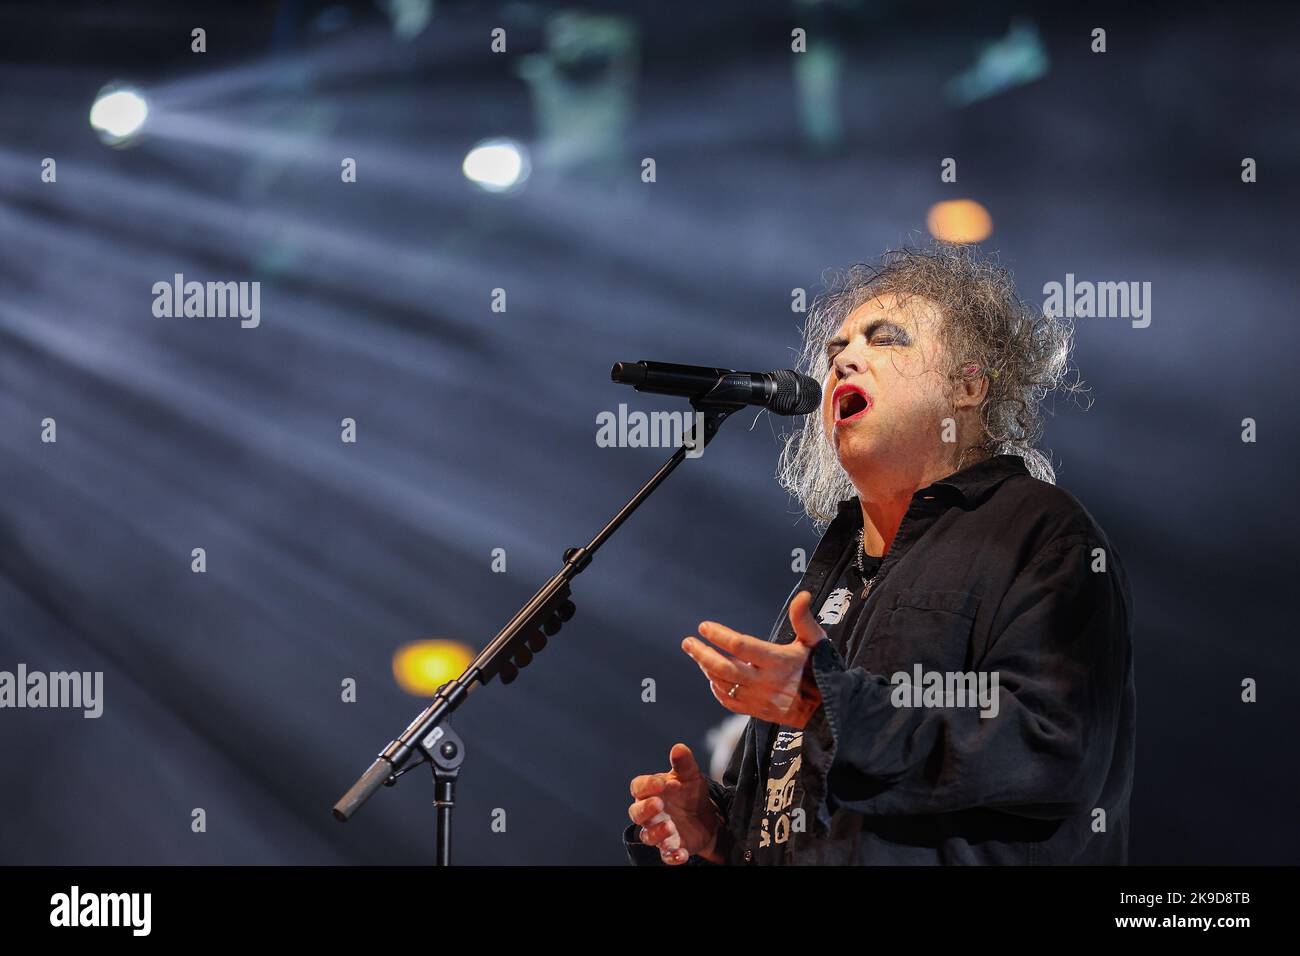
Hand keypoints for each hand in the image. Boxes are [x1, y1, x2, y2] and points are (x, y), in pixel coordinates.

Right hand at [628, 743, 722, 864]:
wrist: (707, 815)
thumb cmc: (690, 792)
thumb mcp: (690, 775)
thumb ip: (684, 763)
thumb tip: (678, 748)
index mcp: (651, 791)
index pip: (638, 787)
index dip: (646, 786)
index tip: (661, 784)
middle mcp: (651, 813)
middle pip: (637, 813)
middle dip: (645, 810)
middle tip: (659, 804)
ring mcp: (659, 831)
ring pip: (648, 836)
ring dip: (657, 833)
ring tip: (671, 827)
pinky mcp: (672, 848)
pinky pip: (666, 856)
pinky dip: (672, 856)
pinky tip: (681, 854)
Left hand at [682, 591, 825, 728]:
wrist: (828, 710)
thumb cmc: (822, 670)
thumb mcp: (817, 642)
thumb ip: (804, 619)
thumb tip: (802, 595)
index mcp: (778, 662)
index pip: (741, 646)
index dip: (720, 635)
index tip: (704, 626)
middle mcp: (765, 682)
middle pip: (724, 668)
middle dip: (702, 654)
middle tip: (687, 642)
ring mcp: (759, 700)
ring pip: (723, 684)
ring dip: (707, 668)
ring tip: (697, 654)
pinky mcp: (757, 712)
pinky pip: (729, 701)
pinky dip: (716, 688)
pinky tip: (711, 676)